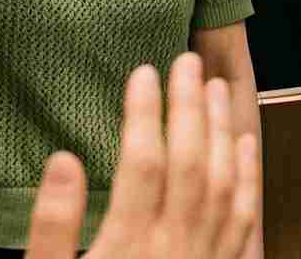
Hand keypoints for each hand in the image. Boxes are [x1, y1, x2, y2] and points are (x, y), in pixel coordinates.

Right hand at [26, 56, 259, 258]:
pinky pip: (245, 220)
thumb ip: (51, 227)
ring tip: (216, 88)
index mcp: (127, 246)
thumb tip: (64, 160)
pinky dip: (249, 176)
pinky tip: (246, 144)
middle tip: (188, 60)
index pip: (143, 163)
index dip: (144, 112)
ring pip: (225, 185)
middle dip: (190, 107)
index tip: (143, 71)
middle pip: (191, 163)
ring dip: (223, 131)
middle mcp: (174, 249)